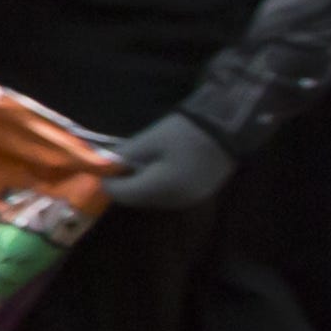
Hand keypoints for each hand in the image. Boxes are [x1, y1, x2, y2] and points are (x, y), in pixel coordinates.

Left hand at [101, 112, 233, 209]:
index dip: (108, 180)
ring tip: (142, 162)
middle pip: (135, 200)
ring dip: (140, 185)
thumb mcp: (150, 139)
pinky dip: (156, 186)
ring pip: (150, 200)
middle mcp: (173, 201)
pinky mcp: (197, 196)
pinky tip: (160, 167)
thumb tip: (102, 163)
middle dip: (124, 184)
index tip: (105, 164)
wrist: (229, 130)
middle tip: (122, 162)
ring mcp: (188, 201)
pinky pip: (167, 197)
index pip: (120, 194)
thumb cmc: (186, 131)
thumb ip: (124, 154)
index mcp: (160, 188)